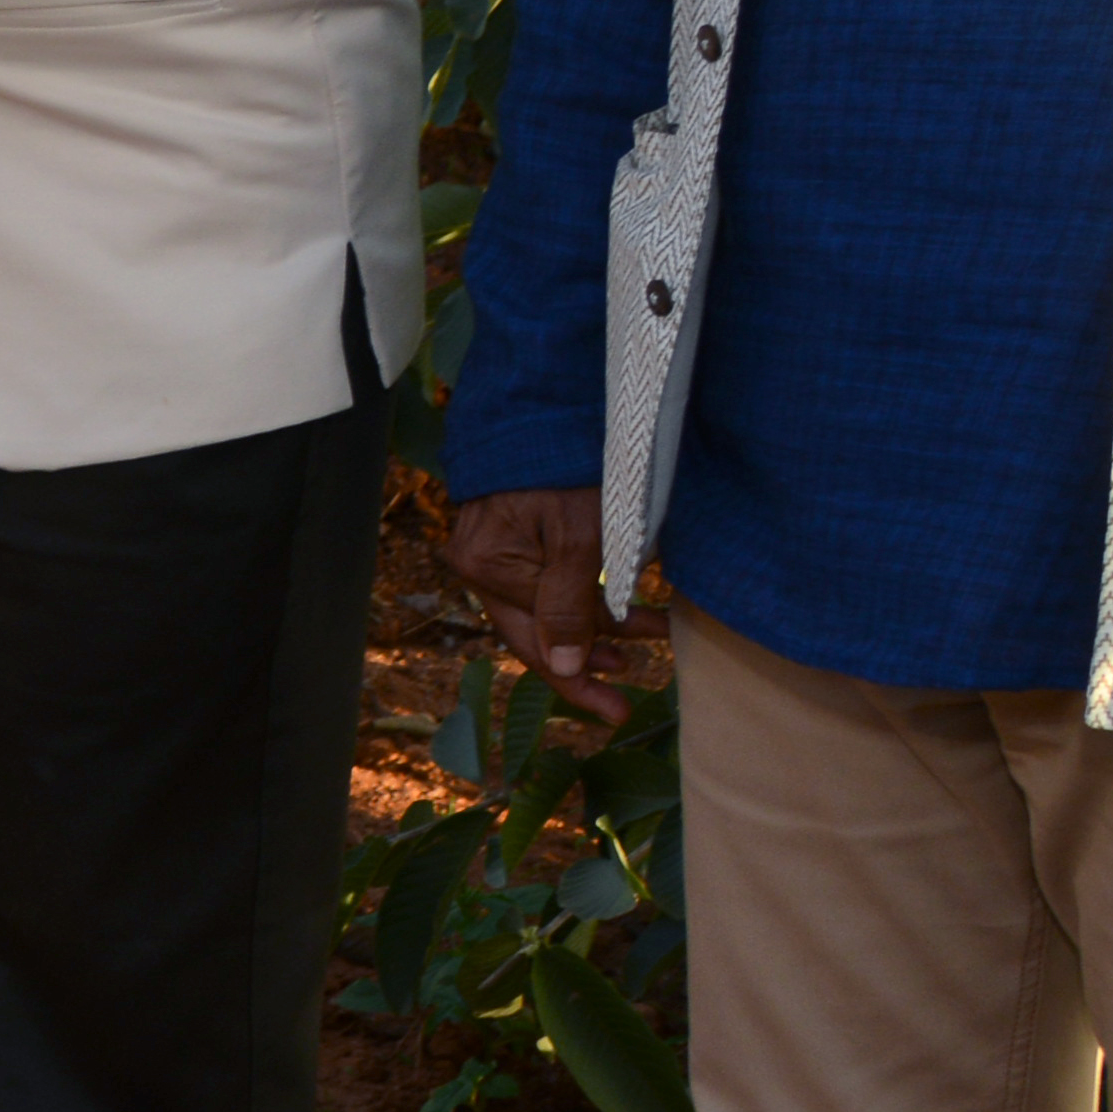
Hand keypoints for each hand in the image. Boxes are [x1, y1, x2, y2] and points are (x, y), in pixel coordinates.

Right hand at [445, 487, 658, 730]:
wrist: (549, 398)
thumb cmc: (569, 463)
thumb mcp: (581, 536)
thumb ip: (570, 606)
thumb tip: (565, 670)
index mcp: (486, 564)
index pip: (536, 640)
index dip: (578, 680)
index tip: (617, 713)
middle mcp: (477, 562)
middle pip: (535, 629)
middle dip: (589, 657)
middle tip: (631, 686)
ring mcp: (489, 548)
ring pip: (544, 606)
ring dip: (592, 628)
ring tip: (635, 645)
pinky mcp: (508, 534)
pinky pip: (543, 581)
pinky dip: (580, 599)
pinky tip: (612, 608)